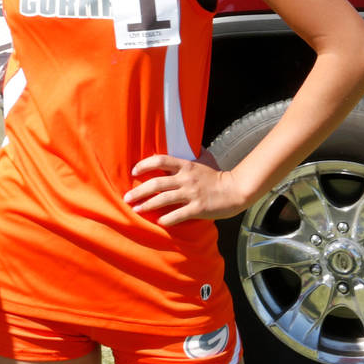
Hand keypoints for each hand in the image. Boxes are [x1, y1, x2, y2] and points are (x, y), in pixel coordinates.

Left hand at [124, 152, 246, 225]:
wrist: (236, 190)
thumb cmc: (218, 175)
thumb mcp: (204, 160)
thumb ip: (191, 154)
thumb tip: (185, 141)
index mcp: (185, 165)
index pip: (159, 160)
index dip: (144, 165)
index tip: (133, 171)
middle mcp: (185, 179)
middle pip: (156, 183)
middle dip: (138, 191)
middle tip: (127, 197)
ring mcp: (191, 194)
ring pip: (163, 200)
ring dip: (147, 205)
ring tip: (136, 209)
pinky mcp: (198, 209)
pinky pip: (178, 215)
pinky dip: (166, 219)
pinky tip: (159, 222)